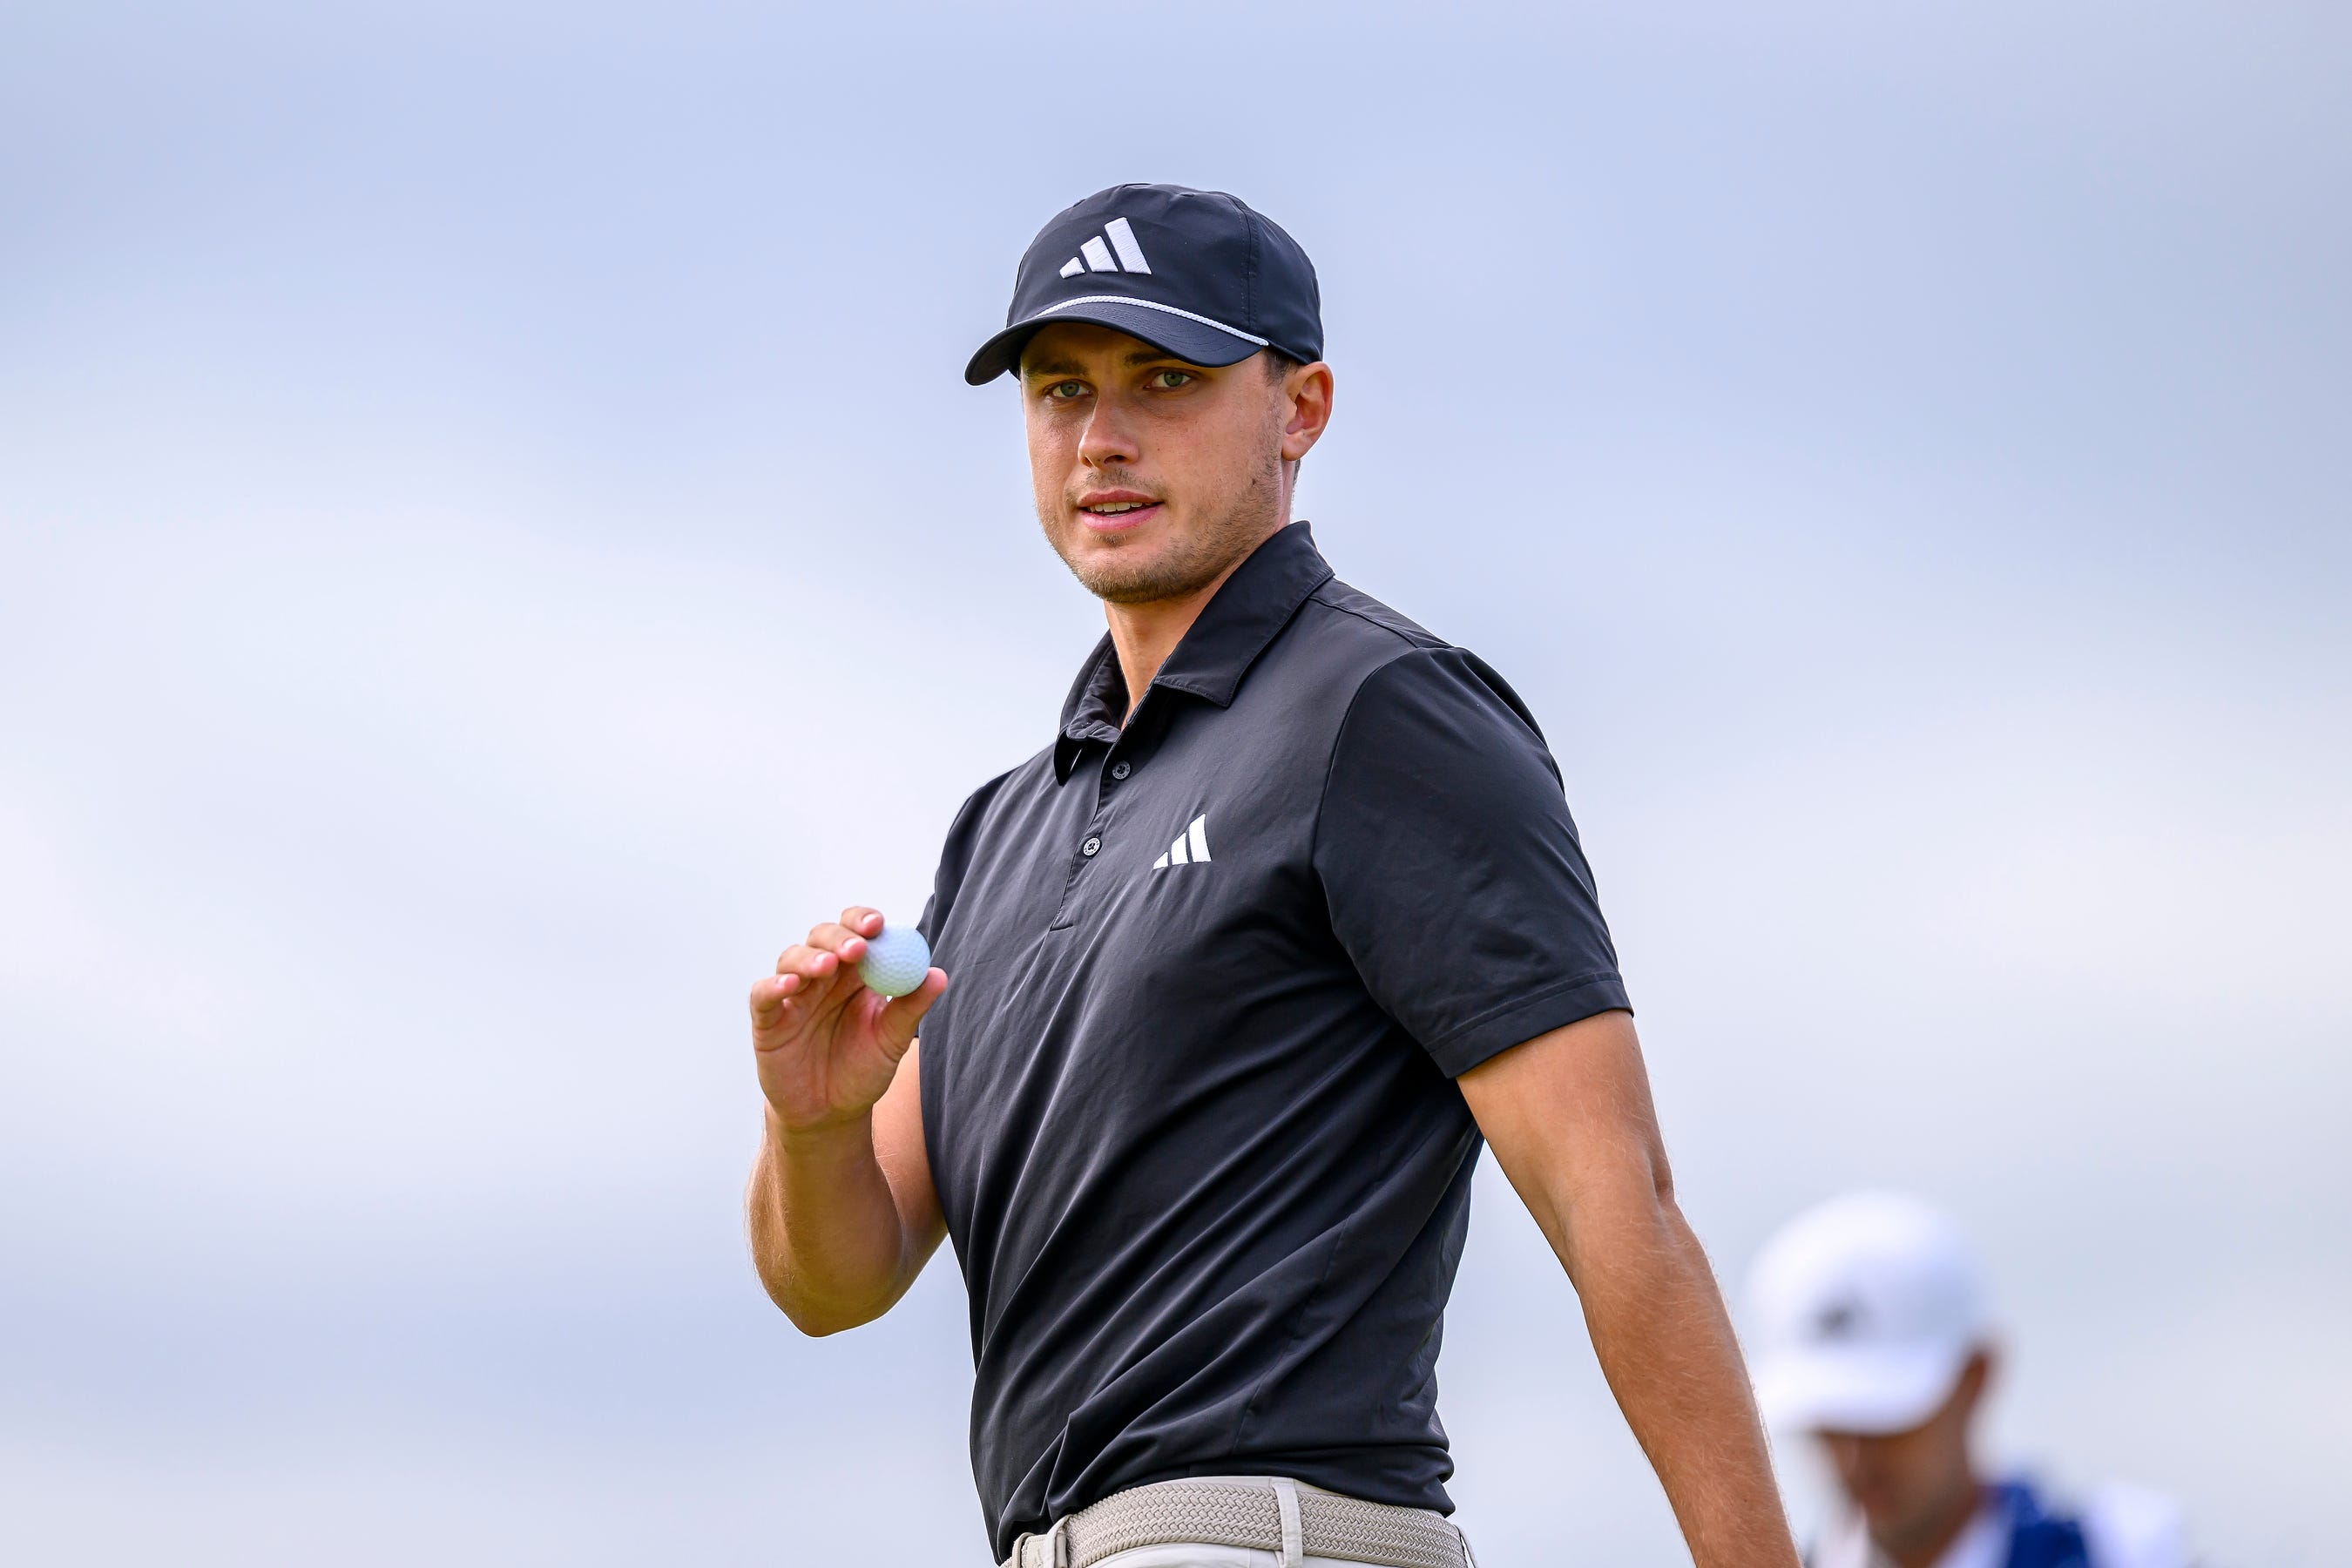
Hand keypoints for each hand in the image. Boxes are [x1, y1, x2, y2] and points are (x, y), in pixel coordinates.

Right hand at [749, 906, 946, 1135]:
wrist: (830, 1113)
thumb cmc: (863, 1070)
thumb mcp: (892, 1040)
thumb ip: (911, 1008)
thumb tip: (939, 975)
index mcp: (855, 973)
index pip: (857, 932)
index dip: (863, 921)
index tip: (878, 924)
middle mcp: (822, 976)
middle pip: (823, 937)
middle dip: (840, 938)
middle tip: (857, 948)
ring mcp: (793, 995)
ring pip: (792, 959)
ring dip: (809, 958)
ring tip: (827, 966)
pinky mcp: (768, 1019)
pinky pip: (762, 994)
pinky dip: (773, 985)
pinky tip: (790, 986)